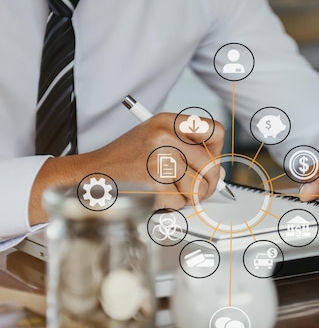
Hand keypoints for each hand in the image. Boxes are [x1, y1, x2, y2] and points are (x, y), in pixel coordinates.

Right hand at [29, 113, 224, 223]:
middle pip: (211, 164)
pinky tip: (156, 196)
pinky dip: (172, 206)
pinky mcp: (153, 185)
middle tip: (201, 189)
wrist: (90, 174)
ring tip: (172, 191)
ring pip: (198, 187)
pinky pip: (181, 202)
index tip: (211, 162)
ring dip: (190, 197)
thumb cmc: (125, 159)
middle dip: (209, 183)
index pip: (215, 131)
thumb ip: (187, 149)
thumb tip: (219, 172)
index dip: (217, 151)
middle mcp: (164, 137)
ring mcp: (159, 161)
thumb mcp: (155, 139)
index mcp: (167, 121)